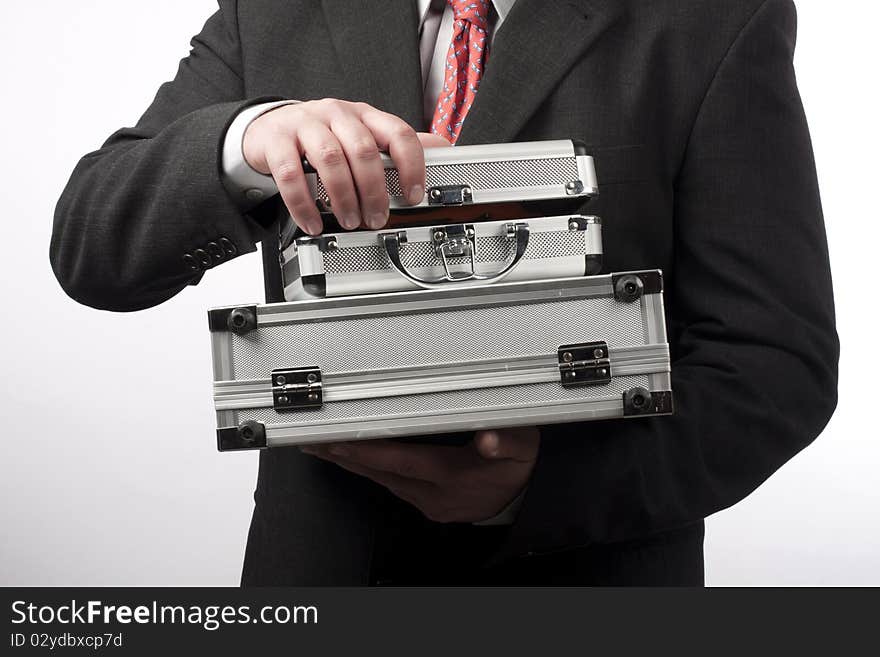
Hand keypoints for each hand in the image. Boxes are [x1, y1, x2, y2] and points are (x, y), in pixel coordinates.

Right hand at [243, 98, 450, 233]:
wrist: (270, 128)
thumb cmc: (323, 135)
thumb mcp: (362, 134)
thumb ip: (396, 144)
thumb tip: (441, 146)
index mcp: (365, 115)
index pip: (398, 133)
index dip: (411, 166)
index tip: (413, 196)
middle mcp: (338, 115)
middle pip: (364, 150)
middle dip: (374, 191)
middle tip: (377, 218)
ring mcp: (306, 125)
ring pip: (330, 160)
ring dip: (343, 197)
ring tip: (349, 221)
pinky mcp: (277, 141)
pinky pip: (291, 175)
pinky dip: (304, 204)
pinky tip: (312, 222)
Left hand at [301, 427, 539, 523]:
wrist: (523, 500)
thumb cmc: (517, 467)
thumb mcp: (522, 448)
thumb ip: (506, 441)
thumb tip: (489, 438)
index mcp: (452, 474)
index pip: (402, 461)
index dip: (370, 451)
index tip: (342, 441)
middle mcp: (434, 492)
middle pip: (381, 473)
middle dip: (346, 456)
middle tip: (315, 441)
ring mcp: (427, 502)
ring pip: (381, 481)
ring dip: (352, 464)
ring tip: (323, 448)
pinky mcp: (425, 504)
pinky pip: (390, 486)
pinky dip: (368, 471)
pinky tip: (353, 460)